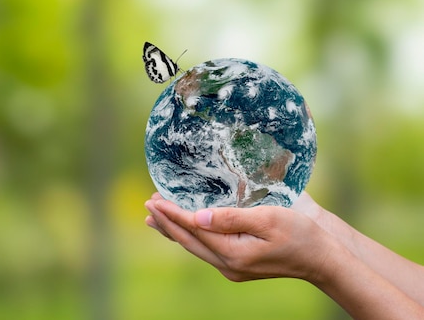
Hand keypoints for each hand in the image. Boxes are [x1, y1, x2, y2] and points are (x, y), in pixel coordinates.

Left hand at [144, 192, 333, 282]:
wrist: (321, 260)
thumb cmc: (299, 234)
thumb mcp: (268, 219)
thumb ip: (230, 217)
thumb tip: (196, 216)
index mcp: (232, 252)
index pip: (192, 230)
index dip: (171, 214)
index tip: (153, 199)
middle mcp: (227, 264)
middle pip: (187, 241)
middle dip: (166, 222)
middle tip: (147, 204)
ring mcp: (231, 268)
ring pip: (194, 247)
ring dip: (174, 230)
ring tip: (154, 217)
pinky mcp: (237, 265)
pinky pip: (205, 248)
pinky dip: (190, 236)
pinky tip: (184, 228)